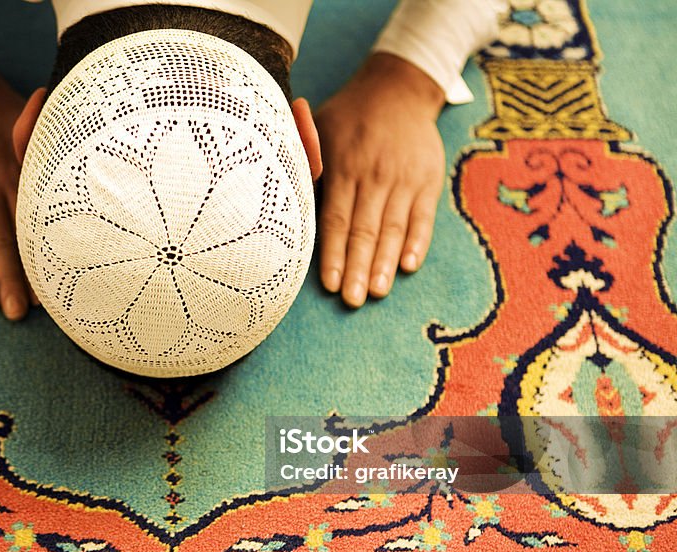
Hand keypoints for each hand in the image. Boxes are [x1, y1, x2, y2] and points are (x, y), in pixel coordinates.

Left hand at [314, 52, 445, 307]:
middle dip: (358, 268)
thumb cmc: (347, 117)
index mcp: (344, 165)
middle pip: (365, 230)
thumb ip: (305, 163)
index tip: (330, 283)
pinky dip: (417, 243)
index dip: (334, 253)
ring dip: (385, 263)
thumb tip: (286, 196)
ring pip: (394, 228)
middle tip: (353, 301)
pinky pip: (423, 217)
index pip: (336, 219)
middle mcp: (375, 174)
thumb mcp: (318, 127)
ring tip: (377, 292)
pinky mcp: (428, 180)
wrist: (398, 89)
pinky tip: (408, 266)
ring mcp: (405, 178)